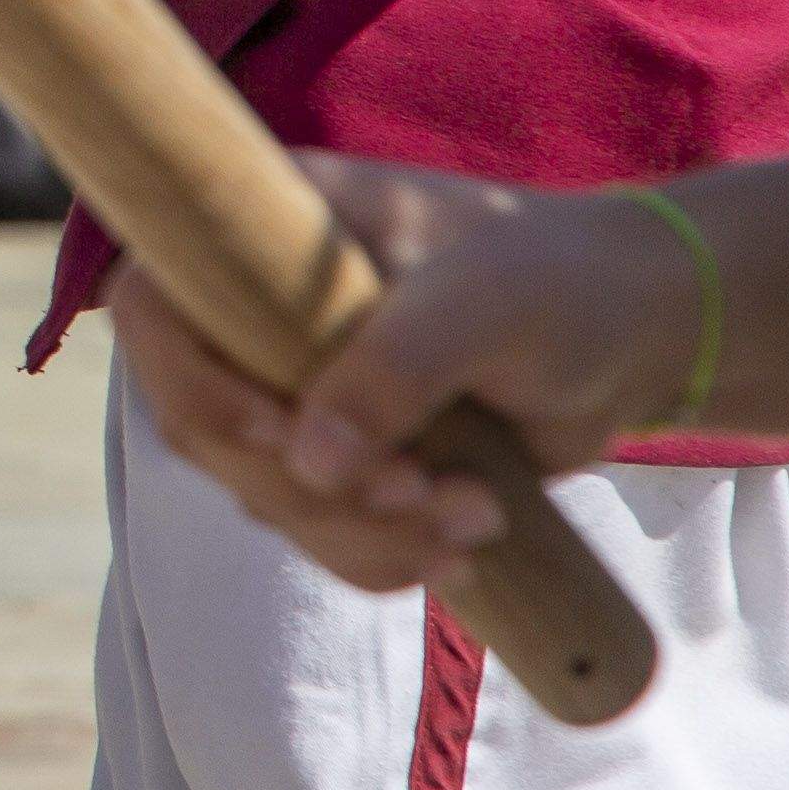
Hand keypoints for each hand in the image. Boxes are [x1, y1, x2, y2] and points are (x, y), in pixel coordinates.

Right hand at [103, 156, 699, 592]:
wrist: (637, 335)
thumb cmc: (558, 282)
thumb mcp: (480, 304)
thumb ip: (392, 367)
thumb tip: (307, 462)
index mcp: (264, 233)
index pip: (151, 305)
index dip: (190, 381)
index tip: (289, 434)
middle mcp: (256, 311)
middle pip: (206, 427)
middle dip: (312, 486)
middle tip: (418, 492)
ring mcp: (294, 387)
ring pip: (265, 494)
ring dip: (365, 531)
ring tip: (476, 516)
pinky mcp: (342, 456)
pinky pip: (318, 531)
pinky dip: (384, 557)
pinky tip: (464, 545)